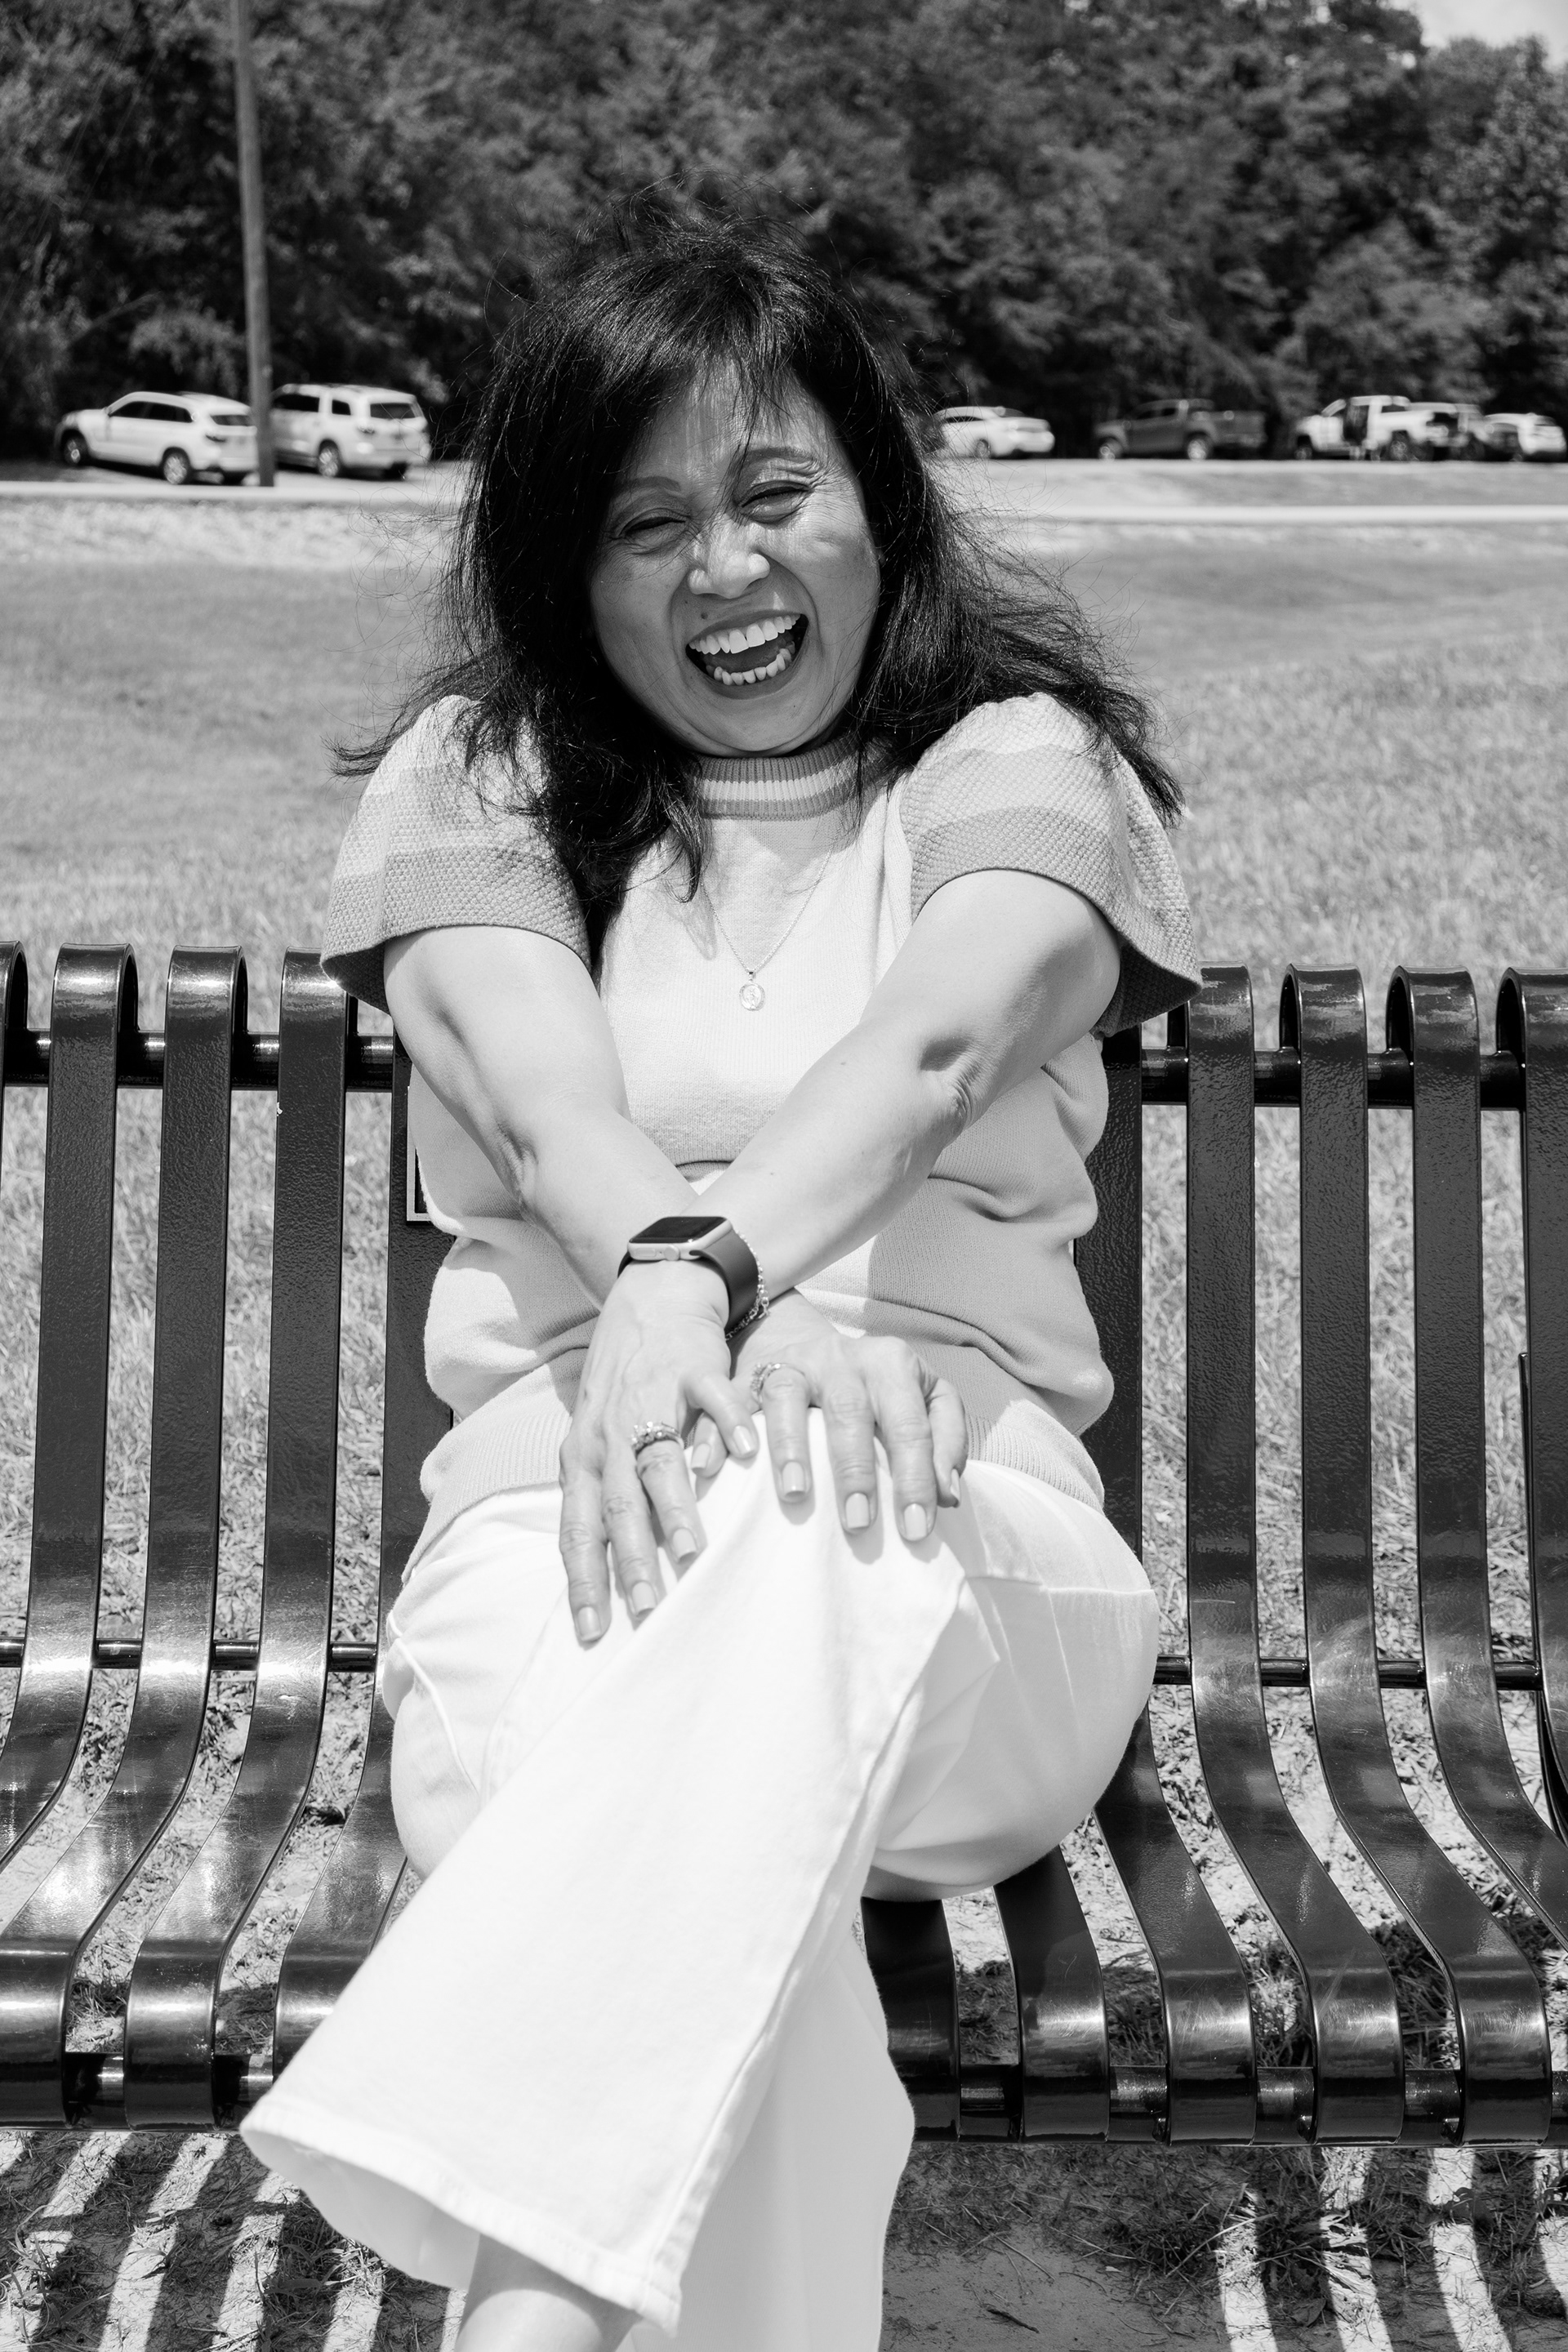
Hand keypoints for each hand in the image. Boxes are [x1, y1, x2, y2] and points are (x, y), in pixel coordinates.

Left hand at [559, 1263, 755, 1644]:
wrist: (652, 1297)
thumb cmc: (627, 1384)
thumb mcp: (601, 1441)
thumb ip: (608, 1498)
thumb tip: (611, 1572)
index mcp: (585, 1458)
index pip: (578, 1530)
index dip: (584, 1581)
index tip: (593, 1633)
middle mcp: (610, 1434)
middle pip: (616, 1506)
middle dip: (631, 1560)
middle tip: (647, 1609)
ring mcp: (650, 1401)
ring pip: (658, 1461)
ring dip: (674, 1510)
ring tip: (692, 1554)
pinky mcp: (693, 1368)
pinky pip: (712, 1401)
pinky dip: (728, 1427)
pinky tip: (746, 1456)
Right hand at [692, 1293, 967, 1540]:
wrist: (814, 1345)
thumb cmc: (880, 1389)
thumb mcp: (928, 1398)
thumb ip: (946, 1440)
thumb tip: (948, 1492)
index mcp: (891, 1363)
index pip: (910, 1424)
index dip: (915, 1478)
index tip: (916, 1529)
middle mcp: (841, 1358)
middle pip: (849, 1410)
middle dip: (855, 1469)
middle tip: (859, 1523)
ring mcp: (791, 1363)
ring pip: (786, 1396)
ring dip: (790, 1447)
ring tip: (797, 1495)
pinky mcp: (749, 1376)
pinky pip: (728, 1401)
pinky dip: (717, 1432)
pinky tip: (713, 1467)